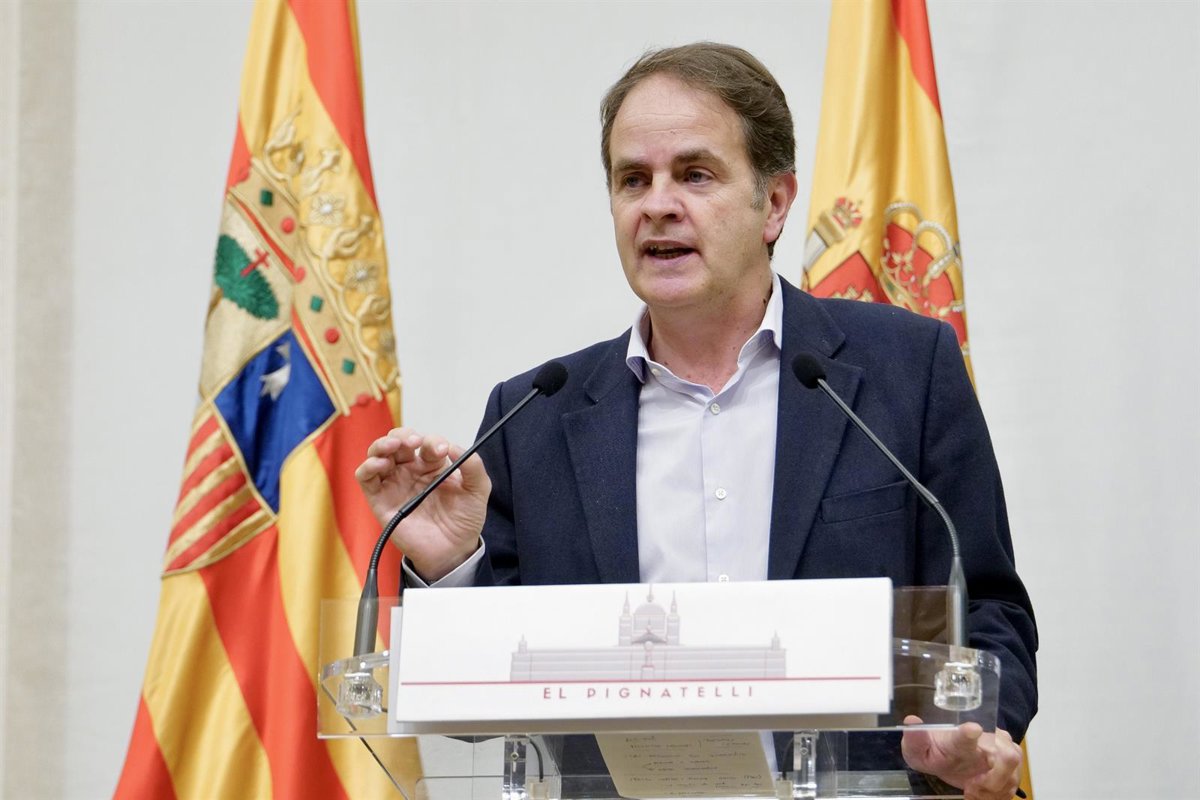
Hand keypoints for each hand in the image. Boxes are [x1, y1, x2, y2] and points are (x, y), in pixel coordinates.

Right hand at [354, 427, 490, 580]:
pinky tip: (380, 464)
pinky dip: (368, 466)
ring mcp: (394, 483)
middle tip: (415, 442)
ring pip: (378, 453)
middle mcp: (410, 470)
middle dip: (404, 435)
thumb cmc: (463, 521)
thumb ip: (473, 466)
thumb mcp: (478, 490)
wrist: (452, 551)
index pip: (426, 442)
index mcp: (432, 465)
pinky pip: (365, 478)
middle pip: (398, 441)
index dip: (432, 441)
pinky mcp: (379, 499)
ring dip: (382, 444)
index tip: (442, 450)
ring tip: (393, 445)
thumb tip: (455, 446)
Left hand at [901, 716, 1020, 799]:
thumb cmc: (935, 751)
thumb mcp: (918, 748)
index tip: (972, 730)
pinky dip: (996, 796)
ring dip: (993, 790)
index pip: (967, 733)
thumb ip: (915, 738)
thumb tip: (911, 720)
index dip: (970, 733)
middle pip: (1007, 756)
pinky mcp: (1010, 768)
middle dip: (994, 778)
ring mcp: (1002, 752)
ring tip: (972, 791)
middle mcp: (988, 739)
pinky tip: (980, 794)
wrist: (948, 758)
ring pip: (1012, 775)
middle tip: (972, 786)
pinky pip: (1011, 787)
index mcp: (961, 735)